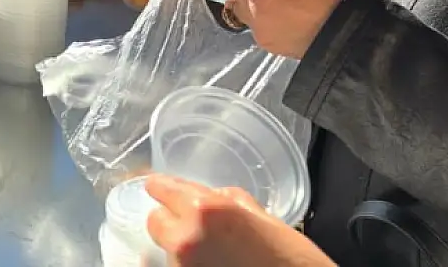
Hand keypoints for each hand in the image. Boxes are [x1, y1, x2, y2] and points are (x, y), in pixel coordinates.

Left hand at [145, 174, 335, 266]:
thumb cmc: (292, 259)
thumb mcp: (262, 217)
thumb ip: (228, 201)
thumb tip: (211, 196)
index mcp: (205, 210)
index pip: (161, 189)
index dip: (163, 188)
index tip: (161, 188)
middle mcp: (186, 238)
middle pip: (155, 221)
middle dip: (170, 219)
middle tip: (192, 224)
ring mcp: (182, 266)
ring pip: (167, 248)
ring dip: (182, 246)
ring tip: (214, 251)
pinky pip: (178, 266)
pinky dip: (189, 263)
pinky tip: (215, 263)